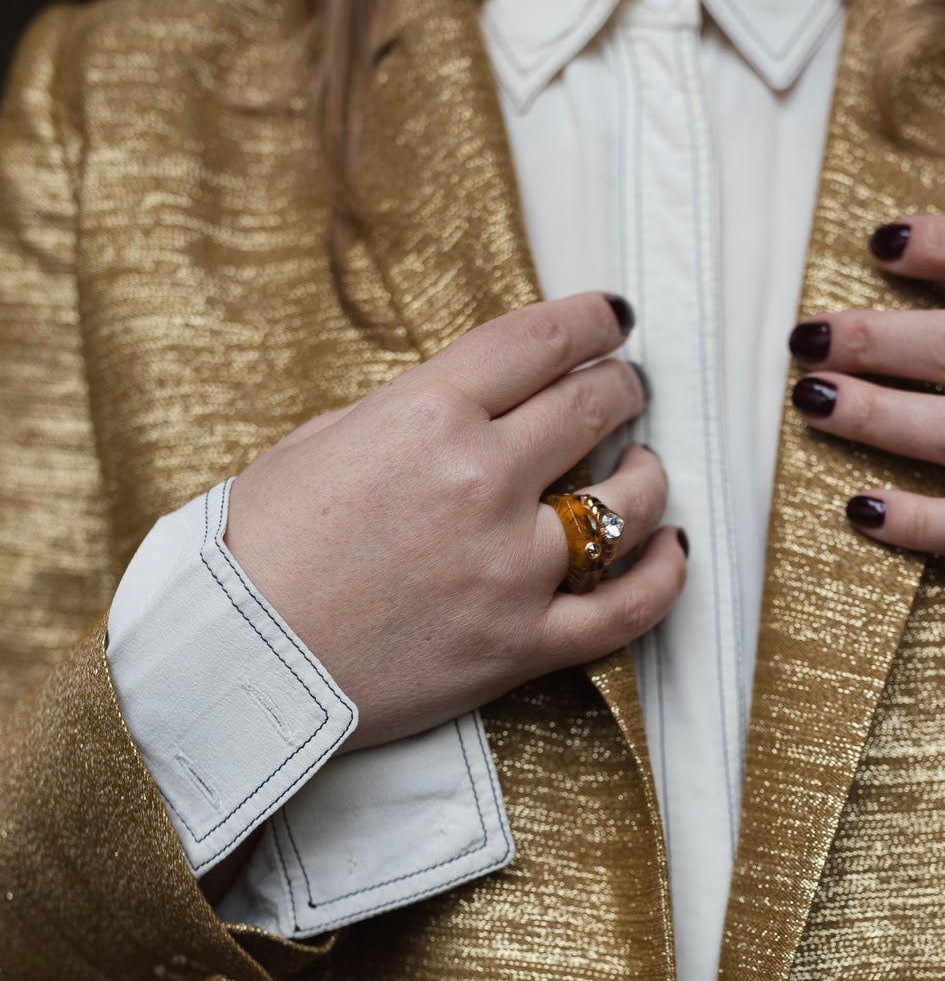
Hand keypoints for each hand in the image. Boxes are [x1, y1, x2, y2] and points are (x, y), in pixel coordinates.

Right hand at [225, 291, 686, 749]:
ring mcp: (511, 568)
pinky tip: (672, 550)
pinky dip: (663, 575)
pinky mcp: (522, 645)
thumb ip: (411, 414)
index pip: (542, 341)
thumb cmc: (258, 549)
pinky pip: (627, 610)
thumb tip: (475, 406)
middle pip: (594, 408)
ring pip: (628, 504)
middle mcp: (483, 482)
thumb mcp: (322, 441)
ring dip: (646, 475)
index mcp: (427, 415)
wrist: (236, 662)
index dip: (591, 320)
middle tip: (624, 388)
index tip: (612, 318)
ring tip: (641, 469)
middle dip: (620, 387)